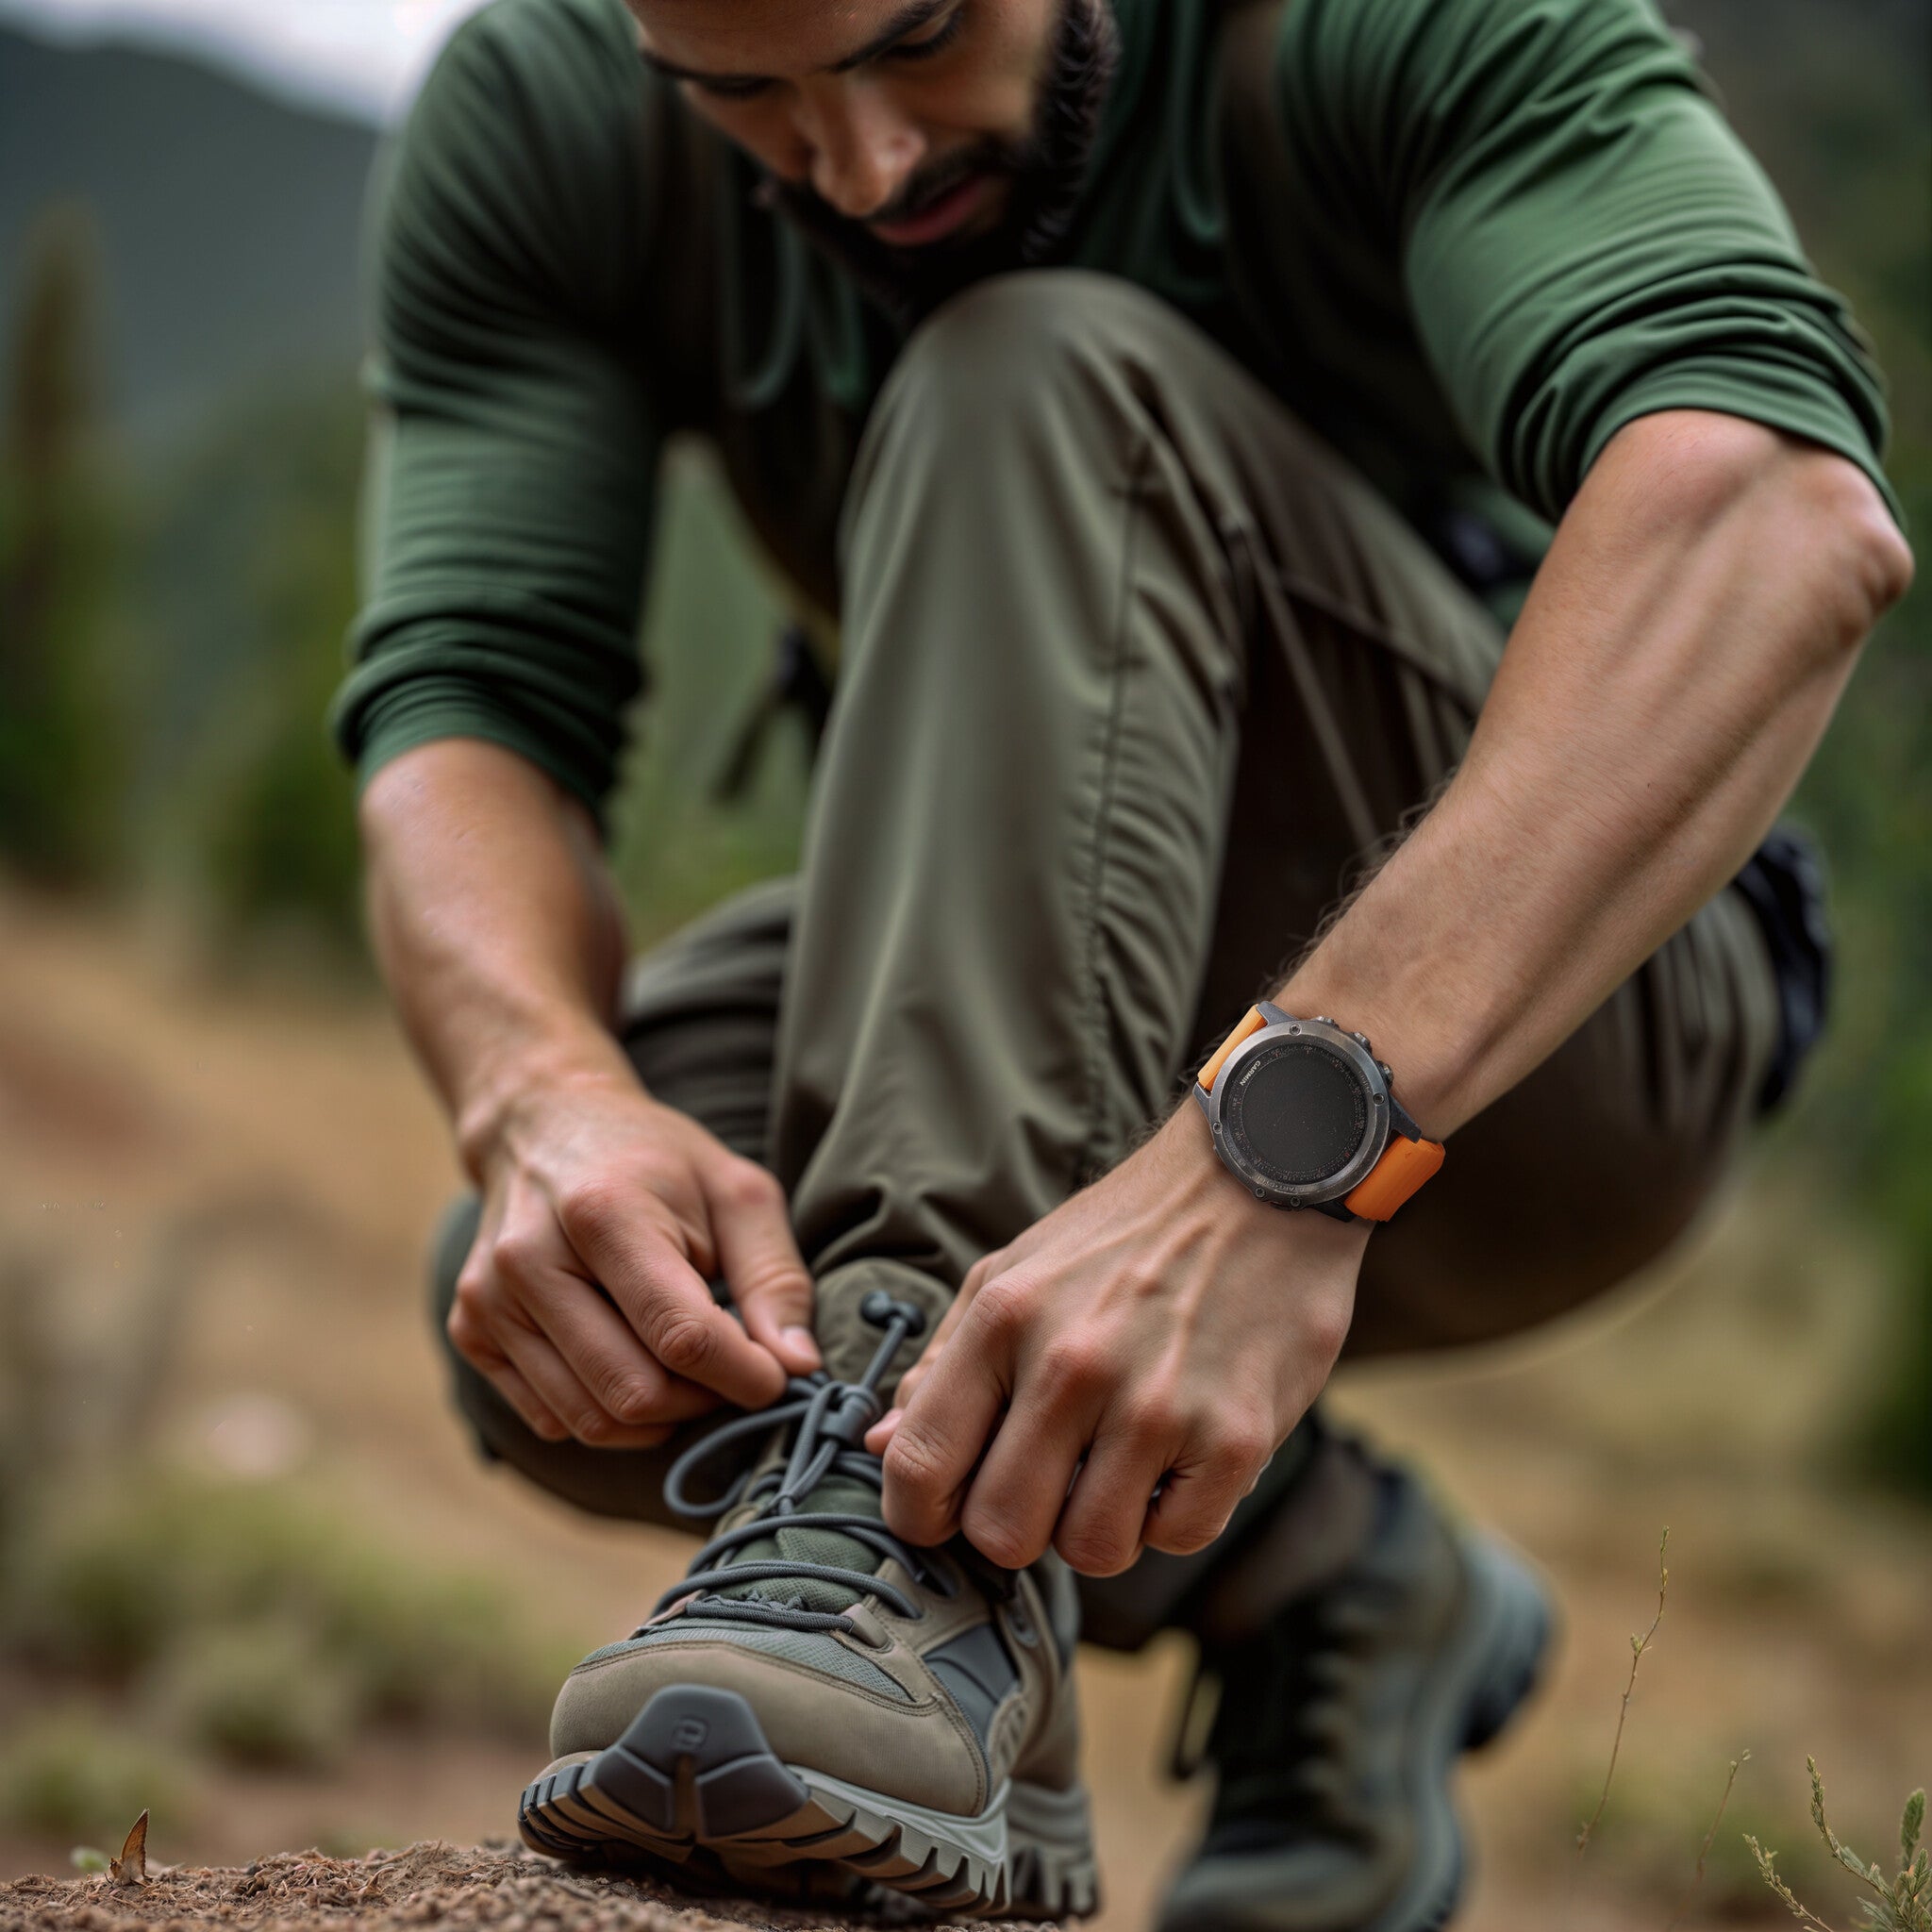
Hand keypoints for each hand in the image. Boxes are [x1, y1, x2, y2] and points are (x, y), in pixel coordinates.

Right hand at [450, 1065, 819, 1445]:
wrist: (542, 1126)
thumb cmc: (653, 1161)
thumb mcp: (736, 1192)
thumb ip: (775, 1278)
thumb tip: (797, 1367)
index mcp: (603, 1213)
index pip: (680, 1335)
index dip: (741, 1374)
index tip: (776, 1376)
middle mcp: (530, 1261)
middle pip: (633, 1392)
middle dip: (701, 1400)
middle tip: (732, 1368)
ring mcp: (489, 1301)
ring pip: (591, 1421)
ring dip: (658, 1416)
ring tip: (687, 1367)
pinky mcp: (471, 1330)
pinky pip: (550, 1418)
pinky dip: (605, 1412)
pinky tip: (631, 1362)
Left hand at [865, 1109, 1365, 1574]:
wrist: (1263, 1181)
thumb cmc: (1128, 1234)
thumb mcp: (1015, 1272)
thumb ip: (946, 1361)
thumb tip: (880, 1445)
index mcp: (1004, 1319)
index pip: (921, 1465)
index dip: (920, 1515)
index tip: (944, 1514)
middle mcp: (1072, 1365)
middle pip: (1002, 1532)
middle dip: (1020, 1526)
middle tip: (1051, 1484)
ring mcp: (1156, 1405)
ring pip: (1091, 1550)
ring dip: (1101, 1526)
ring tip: (1120, 1467)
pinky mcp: (1234, 1437)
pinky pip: (1178, 1538)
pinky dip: (1175, 1515)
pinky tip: (1181, 1458)